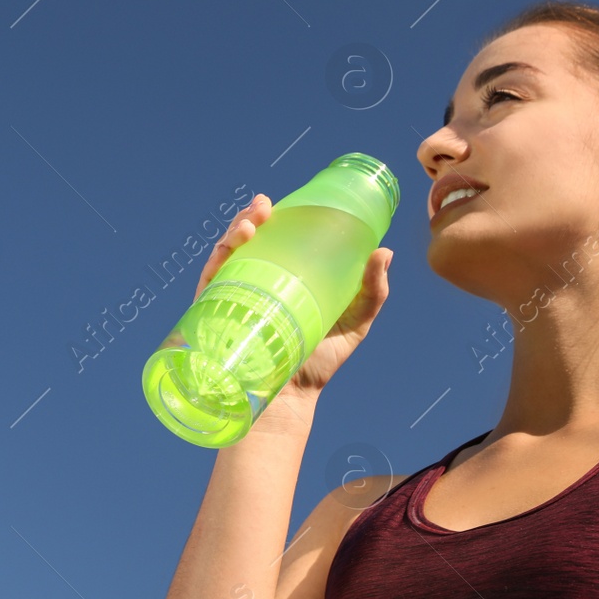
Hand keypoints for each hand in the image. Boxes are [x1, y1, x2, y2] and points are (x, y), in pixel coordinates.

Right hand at [195, 194, 392, 397]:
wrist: (291, 398)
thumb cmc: (321, 359)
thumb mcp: (355, 321)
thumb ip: (372, 290)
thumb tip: (385, 252)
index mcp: (285, 277)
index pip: (277, 237)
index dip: (279, 215)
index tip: (289, 200)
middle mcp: (257, 281)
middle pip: (250, 239)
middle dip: (253, 215)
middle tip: (265, 204)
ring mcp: (236, 293)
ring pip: (229, 251)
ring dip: (236, 228)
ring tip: (254, 218)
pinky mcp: (217, 310)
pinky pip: (213, 277)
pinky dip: (221, 255)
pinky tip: (235, 244)